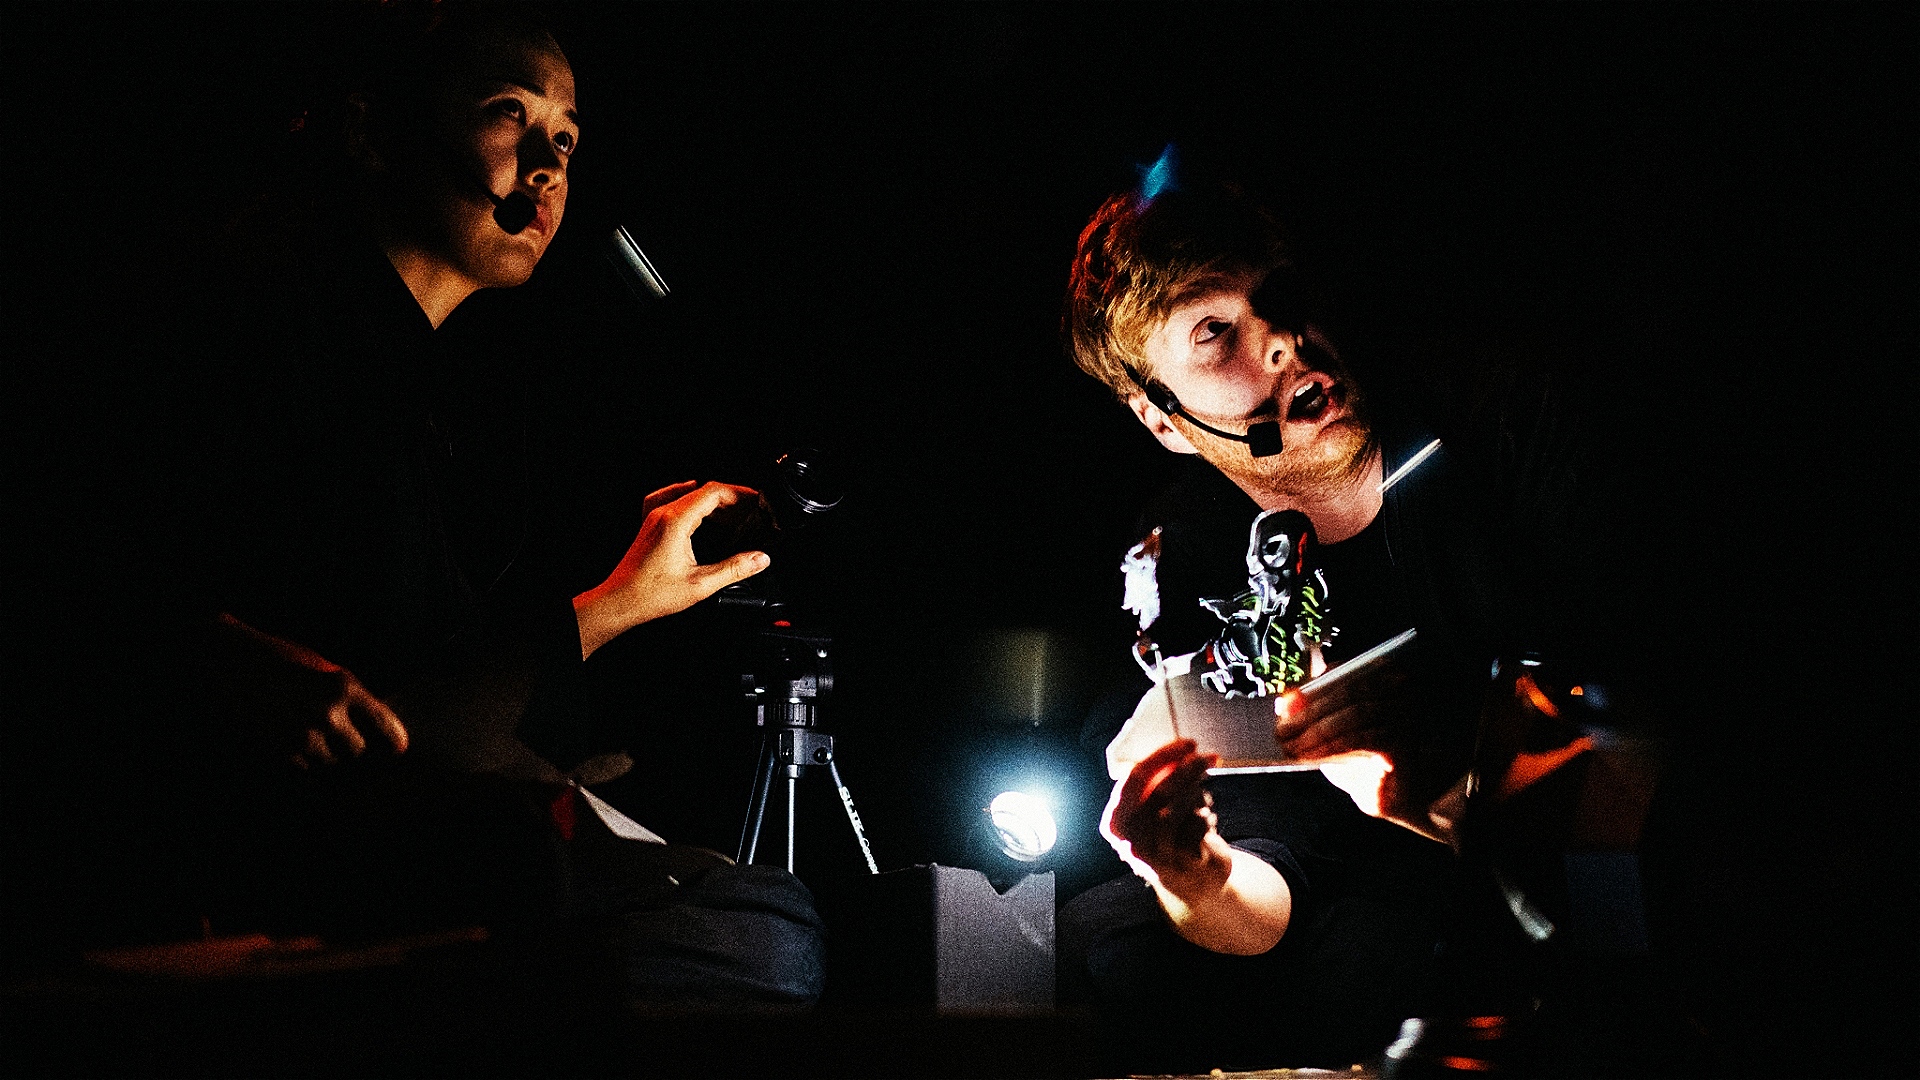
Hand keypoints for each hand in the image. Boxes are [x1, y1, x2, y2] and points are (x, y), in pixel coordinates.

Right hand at [214, 613, 408, 768]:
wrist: (229, 663)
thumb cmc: (279, 659)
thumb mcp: (323, 668)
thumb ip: (349, 695)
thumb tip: (373, 724)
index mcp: (344, 687)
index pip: (385, 726)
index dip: (394, 740)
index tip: (397, 748)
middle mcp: (327, 714)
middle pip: (358, 751)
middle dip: (351, 746)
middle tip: (339, 737)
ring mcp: (302, 735)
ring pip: (330, 763)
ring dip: (326, 755)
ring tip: (310, 734)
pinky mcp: (278, 751)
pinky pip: (304, 767)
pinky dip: (303, 760)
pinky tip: (291, 740)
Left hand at [573, 481, 770, 657]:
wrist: (620, 601)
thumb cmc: (651, 594)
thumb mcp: (700, 585)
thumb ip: (734, 569)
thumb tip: (759, 559)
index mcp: (676, 521)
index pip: (713, 492)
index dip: (739, 493)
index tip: (755, 500)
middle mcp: (663, 513)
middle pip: (702, 490)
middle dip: (730, 499)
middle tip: (749, 512)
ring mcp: (654, 517)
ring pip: (688, 494)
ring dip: (711, 501)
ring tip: (730, 515)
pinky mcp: (649, 525)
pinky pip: (670, 500)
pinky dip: (689, 500)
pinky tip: (696, 509)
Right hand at [1100, 739, 1234, 899]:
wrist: (1191, 882)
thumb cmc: (1171, 836)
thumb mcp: (1155, 810)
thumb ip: (1159, 783)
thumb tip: (1181, 752)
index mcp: (1115, 822)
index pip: (1133, 780)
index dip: (1162, 757)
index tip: (1187, 744)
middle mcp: (1129, 840)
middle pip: (1160, 792)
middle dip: (1187, 769)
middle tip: (1207, 757)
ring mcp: (1155, 855)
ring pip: (1180, 808)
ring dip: (1197, 795)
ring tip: (1203, 797)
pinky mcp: (1181, 864)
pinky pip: (1197, 826)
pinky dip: (1205, 816)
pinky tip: (1205, 819)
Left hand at [1273, 652, 1463, 841]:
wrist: (1389, 795)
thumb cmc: (1358, 758)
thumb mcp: (1331, 730)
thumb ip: (1313, 712)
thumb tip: (1284, 703)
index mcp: (1383, 678)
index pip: (1345, 672)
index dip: (1312, 686)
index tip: (1284, 703)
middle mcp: (1401, 692)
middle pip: (1348, 693)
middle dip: (1309, 711)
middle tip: (1280, 729)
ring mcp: (1406, 717)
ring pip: (1354, 714)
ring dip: (1316, 730)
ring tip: (1290, 746)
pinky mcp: (1404, 745)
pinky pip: (1361, 738)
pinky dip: (1330, 746)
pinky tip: (1308, 756)